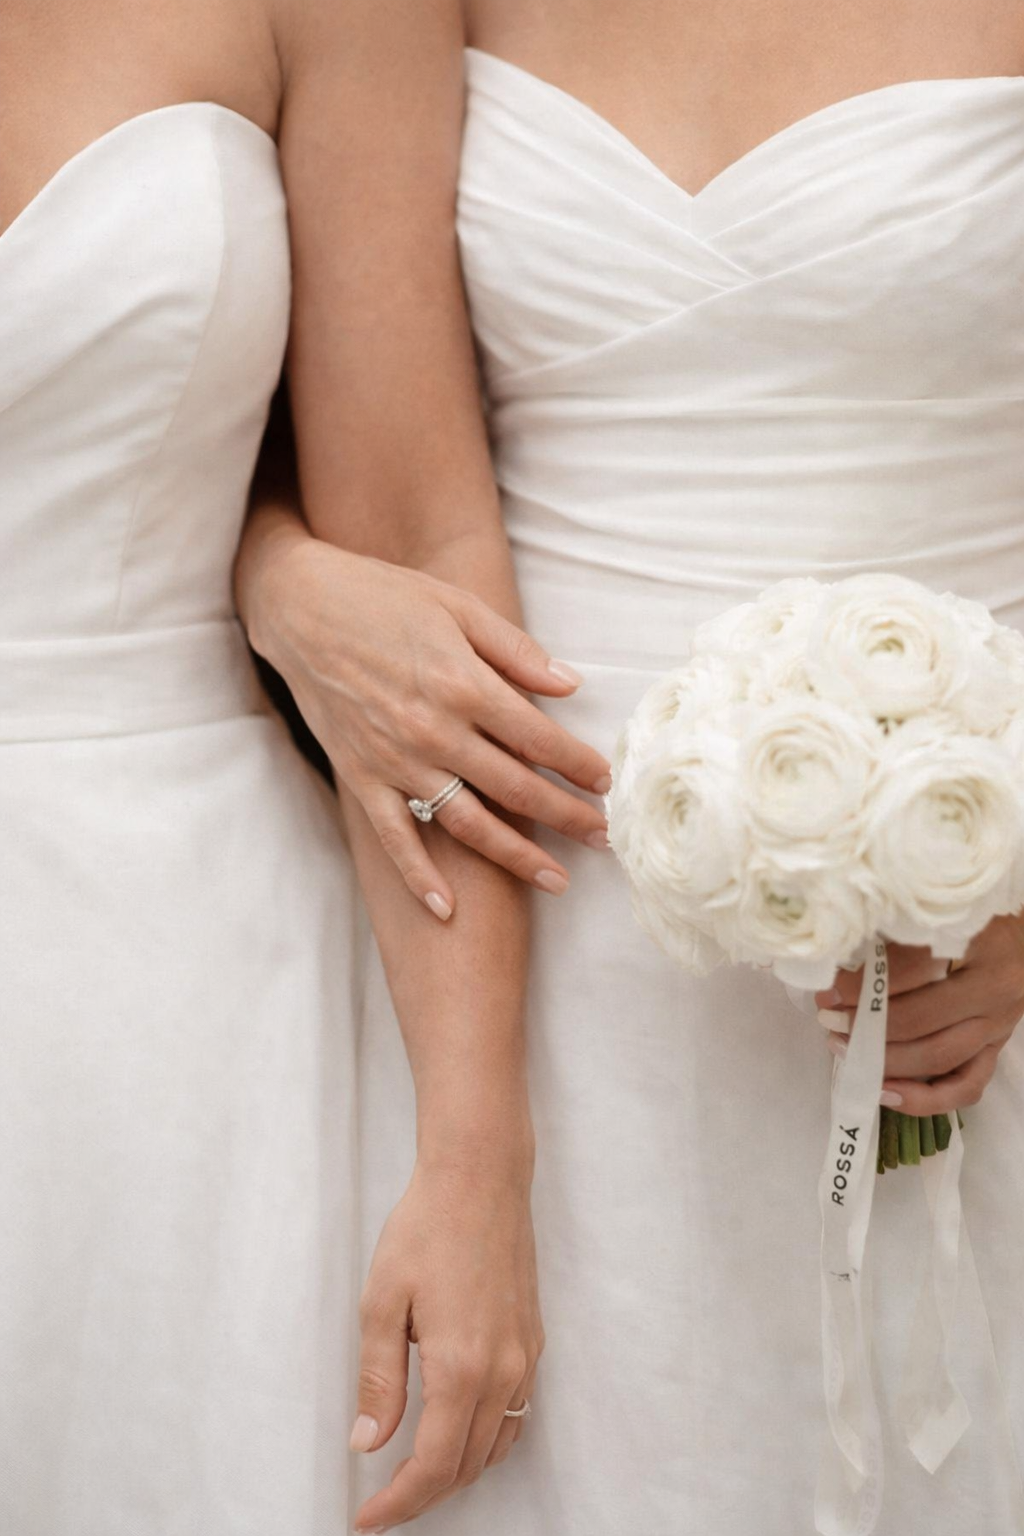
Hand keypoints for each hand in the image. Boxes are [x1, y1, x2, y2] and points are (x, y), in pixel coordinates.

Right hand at [243, 521, 610, 916]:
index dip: (578, 765)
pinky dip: (419, 877)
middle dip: (567, 818)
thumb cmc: (383, 598)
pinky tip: (447, 909)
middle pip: (516, 789)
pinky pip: (395, 838)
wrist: (299, 608)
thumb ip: (515, 650)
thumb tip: (570, 683)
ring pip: (469, 823)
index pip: (539, 739)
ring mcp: (396, 760)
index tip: (607, 784)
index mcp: (464, 684)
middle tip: (606, 841)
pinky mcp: (362, 778)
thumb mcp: (458, 606)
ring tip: (556, 880)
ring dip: (516, 857)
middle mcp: (435, 731)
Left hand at [350, 1159, 543, 1531]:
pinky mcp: (533, 1339)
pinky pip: (516, 1413)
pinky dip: (485, 1439)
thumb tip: (369, 1442)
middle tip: (382, 1503)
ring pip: (496, 1445)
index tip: (367, 1519)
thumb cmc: (427, 1228)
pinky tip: (456, 1430)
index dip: (398, 1503)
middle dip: (423, 1495)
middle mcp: (503, 1370)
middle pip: (467, 1466)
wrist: (480, 1177)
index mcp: (461, 1367)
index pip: (432, 1465)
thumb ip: (378, 1380)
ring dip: (457, 1471)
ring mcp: (524, 1356)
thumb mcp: (382, 1302)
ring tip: (413, 1474)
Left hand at [815, 914, 1023, 1113]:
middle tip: (828, 1020)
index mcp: (979, 943)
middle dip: (865, 1025)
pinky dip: (925, 1099)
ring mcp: (999, 1023)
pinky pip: (966, 1086)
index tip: (828, 990)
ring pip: (938, 1056)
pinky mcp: (997, 1047)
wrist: (1022, 933)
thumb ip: (897, 933)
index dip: (863, 984)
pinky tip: (885, 1092)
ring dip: (883, 1060)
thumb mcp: (937, 911)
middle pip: (920, 1019)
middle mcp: (995, 988)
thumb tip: (839, 961)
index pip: (910, 970)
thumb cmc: (972, 914)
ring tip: (843, 1048)